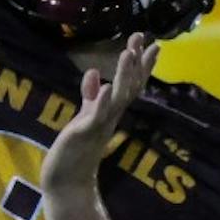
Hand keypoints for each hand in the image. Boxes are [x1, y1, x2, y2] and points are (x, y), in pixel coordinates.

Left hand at [42, 33, 159, 193]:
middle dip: (137, 63)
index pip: (131, 84)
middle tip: (144, 38)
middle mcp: (111, 117)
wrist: (67, 182)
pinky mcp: (84, 134)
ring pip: (116, 98)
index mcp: (111, 112)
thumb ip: (90, 97)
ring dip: (123, 76)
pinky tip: (105, 86)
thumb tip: (93, 72)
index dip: (141, 64)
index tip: (152, 43)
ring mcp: (99, 125)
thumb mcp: (85, 117)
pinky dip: (101, 102)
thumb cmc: (76, 150)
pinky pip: (95, 117)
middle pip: (129, 87)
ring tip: (128, 53)